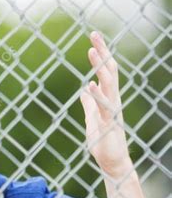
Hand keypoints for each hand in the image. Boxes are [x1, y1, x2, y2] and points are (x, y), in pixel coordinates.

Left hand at [80, 31, 131, 177]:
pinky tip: (89, 84)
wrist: (112, 162)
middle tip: (94, 34)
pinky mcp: (109, 123)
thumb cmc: (103, 142)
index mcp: (109, 98)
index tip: (94, 38)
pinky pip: (104, 106)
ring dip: (100, 67)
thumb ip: (89, 104)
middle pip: (110, 71)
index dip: (101, 54)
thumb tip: (84, 90)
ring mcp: (112, 110)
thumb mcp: (92, 118)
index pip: (106, 71)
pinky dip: (97, 95)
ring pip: (109, 84)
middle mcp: (113, 100)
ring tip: (92, 51)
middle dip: (102, 52)